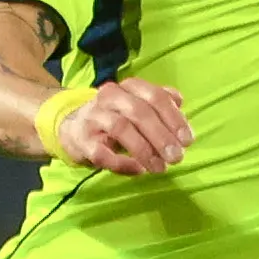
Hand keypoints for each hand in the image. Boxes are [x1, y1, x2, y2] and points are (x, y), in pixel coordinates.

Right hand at [59, 79, 191, 174]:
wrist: (70, 126)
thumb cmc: (113, 117)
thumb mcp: (136, 104)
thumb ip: (158, 102)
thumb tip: (179, 101)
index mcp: (128, 87)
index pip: (155, 97)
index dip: (174, 118)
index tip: (188, 140)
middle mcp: (109, 97)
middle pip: (139, 112)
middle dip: (161, 136)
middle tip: (177, 157)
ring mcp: (93, 117)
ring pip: (121, 128)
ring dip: (144, 150)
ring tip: (160, 168)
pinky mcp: (81, 140)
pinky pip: (102, 153)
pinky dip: (122, 164)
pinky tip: (138, 171)